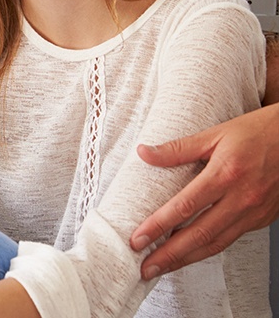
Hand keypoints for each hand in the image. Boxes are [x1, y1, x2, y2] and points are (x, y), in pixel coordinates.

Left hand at [130, 104, 278, 278]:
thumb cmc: (259, 133)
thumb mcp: (216, 134)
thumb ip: (178, 148)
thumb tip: (144, 153)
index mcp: (226, 174)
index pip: (185, 207)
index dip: (158, 226)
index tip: (137, 239)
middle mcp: (241, 198)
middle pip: (200, 234)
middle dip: (169, 255)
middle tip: (144, 268)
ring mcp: (254, 212)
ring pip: (217, 243)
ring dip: (187, 259)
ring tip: (162, 267)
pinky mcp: (262, 219)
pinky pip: (231, 238)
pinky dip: (208, 249)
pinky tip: (191, 252)